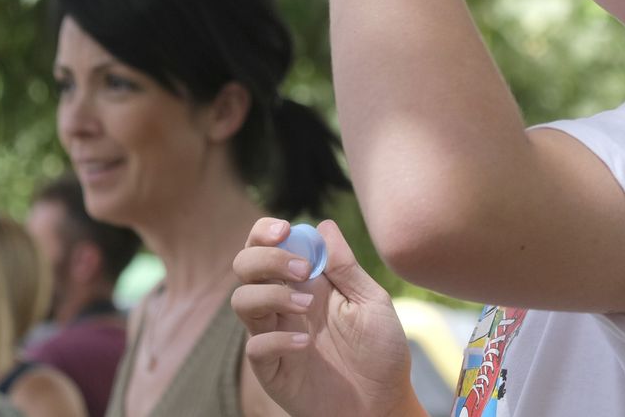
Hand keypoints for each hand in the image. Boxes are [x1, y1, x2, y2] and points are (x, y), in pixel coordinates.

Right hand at [232, 217, 420, 416]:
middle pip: (245, 266)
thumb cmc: (381, 350)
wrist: (384, 403)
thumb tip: (322, 225)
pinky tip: (306, 343)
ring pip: (241, 301)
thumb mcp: (371, 301)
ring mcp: (275, 335)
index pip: (267, 246)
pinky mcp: (272, 369)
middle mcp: (284, 304)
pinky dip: (276, 339)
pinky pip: (255, 347)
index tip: (283, 229)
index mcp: (306, 281)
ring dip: (270, 294)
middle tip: (301, 268)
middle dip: (265, 257)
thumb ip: (345, 266)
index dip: (265, 232)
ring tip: (307, 305)